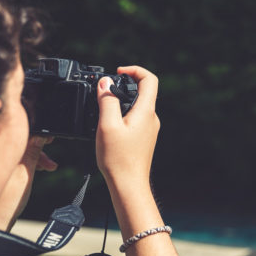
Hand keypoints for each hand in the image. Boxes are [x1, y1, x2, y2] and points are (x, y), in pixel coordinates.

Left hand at [0, 136, 56, 230]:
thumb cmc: (3, 204)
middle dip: (37, 147)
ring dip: (33, 155)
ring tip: (49, 167)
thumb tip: (40, 134)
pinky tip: (35, 169)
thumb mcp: (24, 174)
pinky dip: (22, 161)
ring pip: (14, 148)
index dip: (37, 132)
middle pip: (16, 138)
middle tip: (50, 158)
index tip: (50, 138)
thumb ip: (32, 152)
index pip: (17, 130)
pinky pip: (8, 157)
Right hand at [96, 66, 159, 197]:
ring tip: (104, 108)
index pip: (149, 79)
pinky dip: (122, 114)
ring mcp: (149, 129)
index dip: (134, 70)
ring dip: (122, 100)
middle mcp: (151, 118)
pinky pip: (135, 118)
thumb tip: (105, 83)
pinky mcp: (144, 138)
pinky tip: (109, 126)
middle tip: (106, 90)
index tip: (118, 72)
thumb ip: (106, 101)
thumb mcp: (107, 125)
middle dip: (124, 84)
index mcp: (146, 111)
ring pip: (138, 105)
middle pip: (143, 91)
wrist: (128, 185)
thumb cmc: (119, 159)